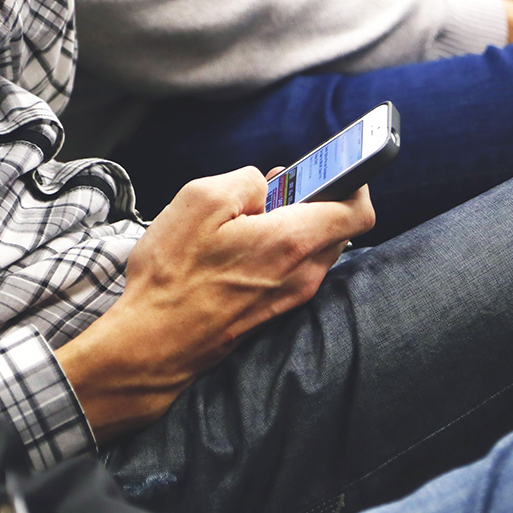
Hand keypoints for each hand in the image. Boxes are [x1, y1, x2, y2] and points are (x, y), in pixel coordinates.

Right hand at [57, 167, 375, 439]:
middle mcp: (303, 273)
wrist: (154, 343)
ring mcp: (291, 296)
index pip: (358, 210)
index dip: (352, 182)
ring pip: (315, 248)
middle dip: (315, 200)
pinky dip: (281, 250)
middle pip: (338, 227)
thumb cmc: (173, 274)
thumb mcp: (200, 200)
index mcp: (292, 240)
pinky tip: (242, 246)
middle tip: (275, 189)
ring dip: (295, 226)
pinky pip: (296, 269)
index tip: (332, 168)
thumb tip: (266, 183)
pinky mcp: (274, 310)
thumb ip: (246, 180)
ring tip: (250, 218)